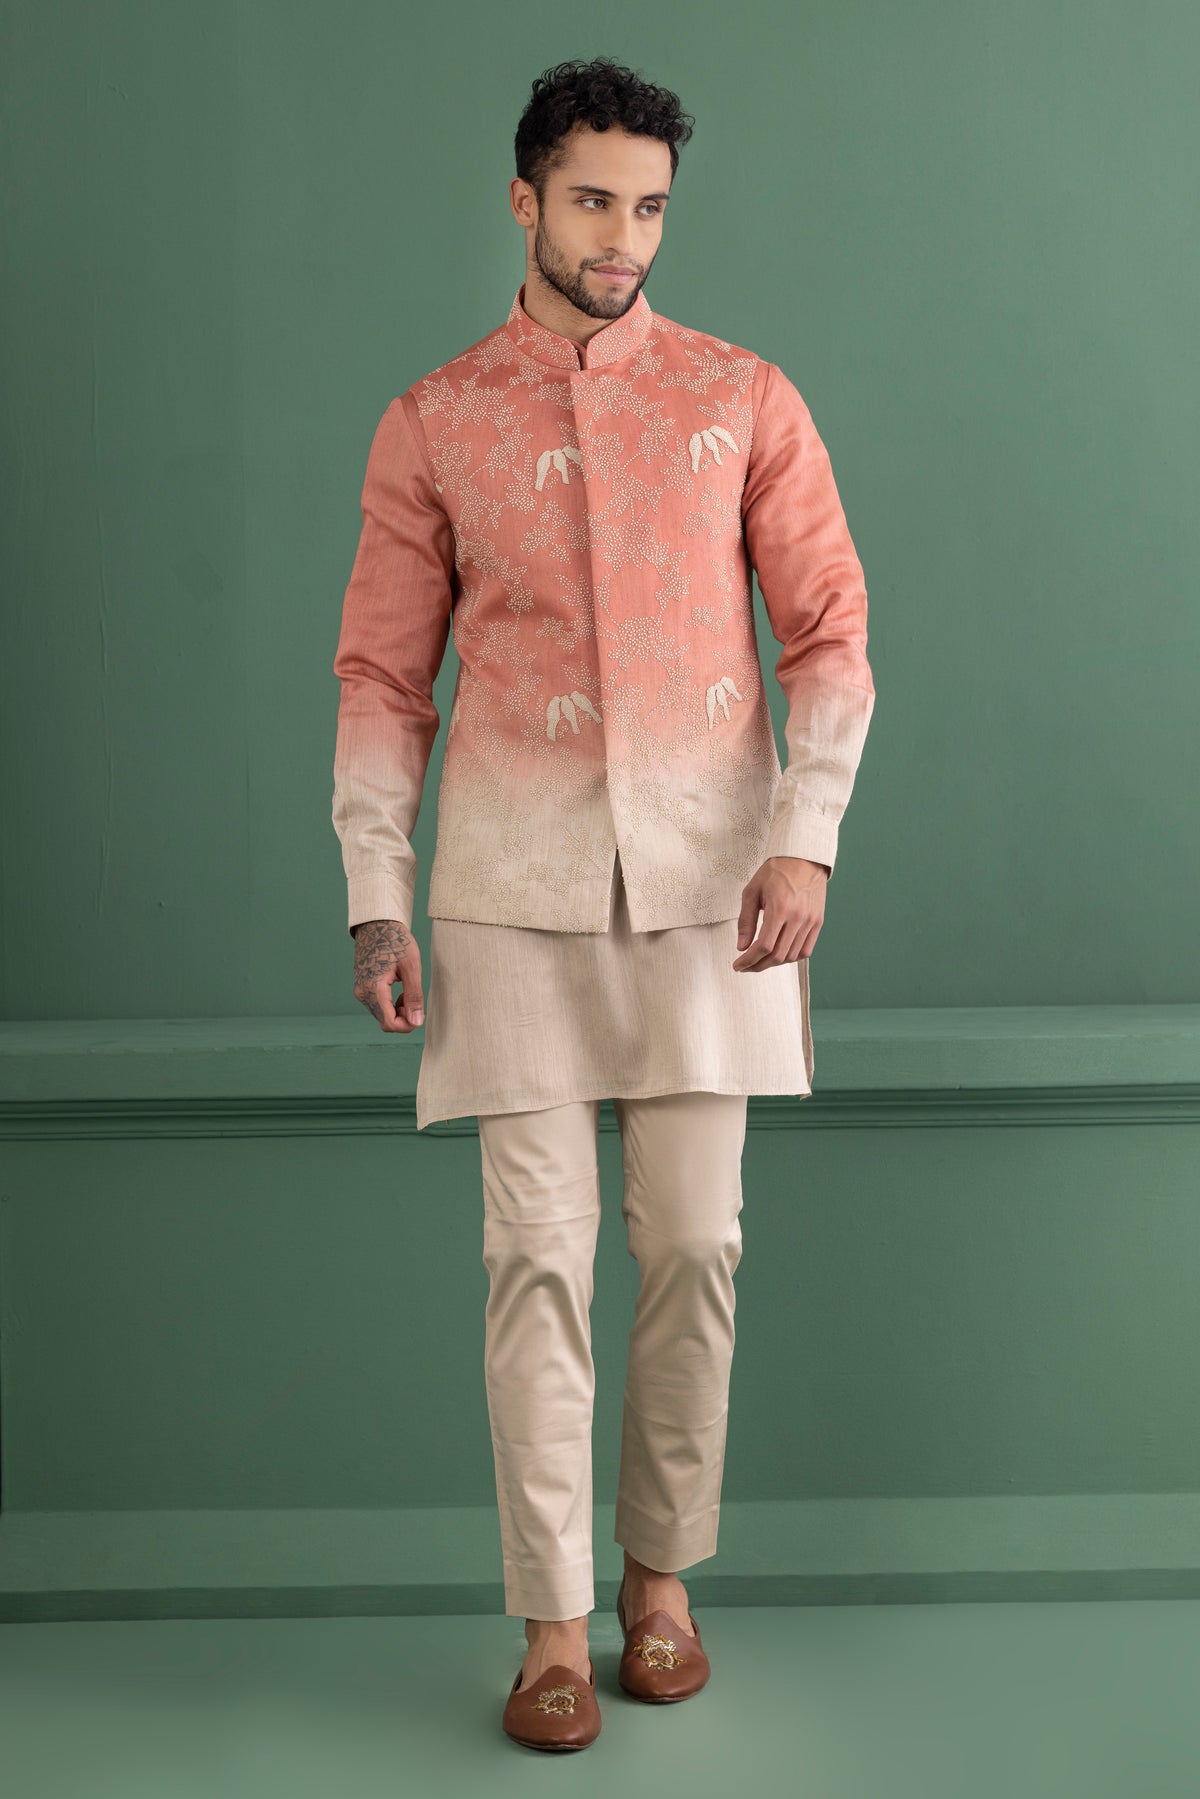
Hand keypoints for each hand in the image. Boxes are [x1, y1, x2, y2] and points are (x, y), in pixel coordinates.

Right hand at [351, 918, 424, 1030]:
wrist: (378, 923)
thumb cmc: (396, 940)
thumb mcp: (412, 967)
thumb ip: (414, 997)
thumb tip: (417, 1022)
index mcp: (374, 988)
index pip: (390, 1023)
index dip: (408, 1025)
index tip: (419, 1012)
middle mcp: (362, 993)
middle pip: (385, 1022)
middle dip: (403, 1017)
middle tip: (415, 998)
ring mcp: (360, 990)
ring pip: (381, 1015)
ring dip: (397, 1011)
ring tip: (407, 991)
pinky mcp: (361, 987)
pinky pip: (376, 1006)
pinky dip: (389, 1004)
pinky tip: (398, 990)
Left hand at [732, 857, 828, 971]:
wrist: (803, 858)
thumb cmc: (776, 871)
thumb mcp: (752, 891)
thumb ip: (746, 921)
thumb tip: (741, 947)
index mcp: (780, 909)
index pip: (764, 946)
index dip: (749, 960)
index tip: (738, 965)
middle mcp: (798, 918)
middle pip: (778, 956)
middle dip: (758, 965)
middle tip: (746, 966)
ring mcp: (810, 921)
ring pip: (792, 956)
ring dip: (774, 963)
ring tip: (760, 959)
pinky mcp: (818, 922)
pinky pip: (806, 950)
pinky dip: (791, 957)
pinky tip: (780, 954)